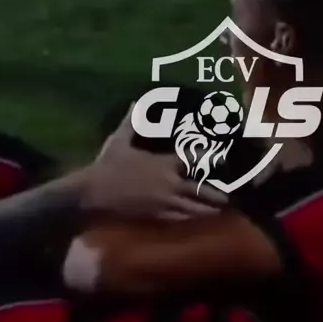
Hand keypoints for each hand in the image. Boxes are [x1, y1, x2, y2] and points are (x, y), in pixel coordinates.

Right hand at [84, 107, 227, 221]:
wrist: (93, 194)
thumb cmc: (106, 165)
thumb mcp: (119, 140)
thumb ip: (131, 122)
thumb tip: (135, 102)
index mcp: (163, 163)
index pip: (193, 160)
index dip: (210, 159)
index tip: (222, 160)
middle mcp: (168, 184)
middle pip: (200, 191)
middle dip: (216, 194)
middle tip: (229, 197)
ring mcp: (163, 203)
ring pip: (192, 209)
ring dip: (206, 210)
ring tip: (219, 211)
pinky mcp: (155, 216)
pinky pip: (178, 219)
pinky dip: (189, 218)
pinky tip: (196, 219)